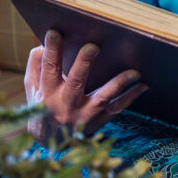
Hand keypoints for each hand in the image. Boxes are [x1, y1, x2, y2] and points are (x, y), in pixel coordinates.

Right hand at [23, 29, 148, 141]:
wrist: (52, 145)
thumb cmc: (43, 109)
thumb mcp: (33, 91)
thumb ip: (35, 67)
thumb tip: (41, 45)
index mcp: (47, 93)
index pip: (48, 69)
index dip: (51, 51)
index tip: (55, 32)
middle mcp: (65, 104)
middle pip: (75, 82)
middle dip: (83, 64)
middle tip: (93, 46)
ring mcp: (84, 114)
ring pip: (102, 98)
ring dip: (118, 83)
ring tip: (134, 71)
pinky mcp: (98, 121)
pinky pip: (117, 109)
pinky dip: (131, 97)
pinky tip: (144, 85)